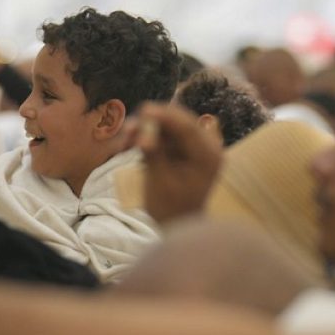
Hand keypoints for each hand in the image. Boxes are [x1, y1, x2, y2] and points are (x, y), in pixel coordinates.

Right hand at [131, 103, 222, 223]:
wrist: (178, 224)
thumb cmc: (170, 208)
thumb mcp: (160, 182)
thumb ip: (153, 154)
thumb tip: (141, 134)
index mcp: (209, 155)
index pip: (188, 128)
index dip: (164, 116)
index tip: (143, 110)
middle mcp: (207, 145)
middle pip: (179, 121)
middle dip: (152, 121)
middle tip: (127, 128)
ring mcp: (196, 144)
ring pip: (169, 125)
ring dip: (146, 128)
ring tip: (125, 141)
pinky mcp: (184, 146)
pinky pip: (165, 133)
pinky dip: (148, 136)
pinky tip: (130, 143)